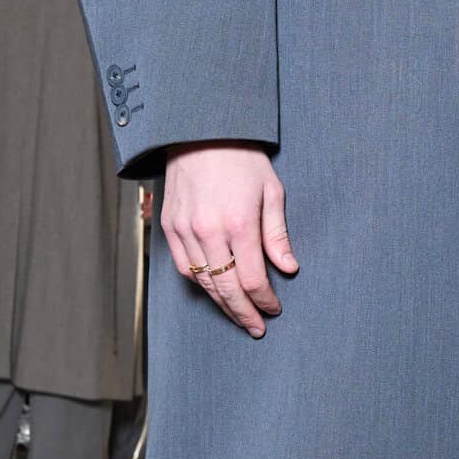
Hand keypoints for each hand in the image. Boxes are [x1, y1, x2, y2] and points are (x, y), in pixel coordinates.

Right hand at [161, 142, 296, 337]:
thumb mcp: (271, 191)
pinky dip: (200, 284)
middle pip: (226, 288)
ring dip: (221, 303)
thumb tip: (289, 268)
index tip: (274, 309)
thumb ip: (277, 234)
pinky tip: (213, 291)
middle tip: (256, 327)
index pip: (253, 278)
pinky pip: (184, 266)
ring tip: (237, 314)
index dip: (264, 300)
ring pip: (203, 282)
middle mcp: (208, 230)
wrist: (201, 131)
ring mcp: (185, 230)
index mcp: (239, 222)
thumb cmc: (242, 157)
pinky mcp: (169, 225)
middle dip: (244, 312)